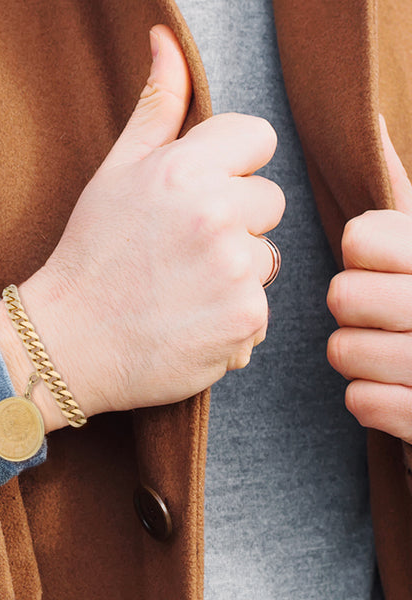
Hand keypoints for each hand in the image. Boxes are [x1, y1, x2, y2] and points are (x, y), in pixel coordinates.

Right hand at [0, 25, 284, 431]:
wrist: (70, 343)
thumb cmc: (90, 256)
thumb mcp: (115, 173)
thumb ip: (155, 108)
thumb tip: (166, 39)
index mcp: (184, 170)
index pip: (258, 139)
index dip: (232, 166)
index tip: (202, 192)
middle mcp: (217, 216)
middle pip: (268, 202)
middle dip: (235, 221)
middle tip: (181, 249)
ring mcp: (234, 273)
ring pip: (266, 260)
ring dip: (233, 274)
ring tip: (181, 290)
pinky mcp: (244, 322)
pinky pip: (258, 310)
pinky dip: (230, 319)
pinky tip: (187, 322)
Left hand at [327, 115, 411, 442]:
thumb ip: (404, 199)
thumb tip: (372, 122)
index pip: (360, 238)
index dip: (362, 253)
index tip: (382, 263)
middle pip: (341, 296)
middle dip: (354, 307)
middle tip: (385, 313)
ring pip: (342, 351)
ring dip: (360, 355)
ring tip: (393, 353)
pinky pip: (360, 402)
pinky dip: (374, 400)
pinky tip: (401, 392)